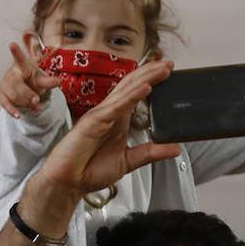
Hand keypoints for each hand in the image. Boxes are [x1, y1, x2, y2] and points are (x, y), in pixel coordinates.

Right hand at [0, 42, 60, 117]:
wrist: (24, 88)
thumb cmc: (32, 80)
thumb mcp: (42, 80)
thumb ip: (49, 81)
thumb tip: (58, 81)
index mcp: (22, 66)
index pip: (20, 59)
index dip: (16, 52)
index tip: (12, 44)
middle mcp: (12, 74)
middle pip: (18, 84)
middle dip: (28, 93)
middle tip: (37, 100)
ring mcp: (5, 84)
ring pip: (13, 95)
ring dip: (25, 102)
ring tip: (36, 106)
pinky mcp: (2, 95)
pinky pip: (5, 103)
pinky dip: (12, 110)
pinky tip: (18, 115)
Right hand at [35, 60, 181, 196]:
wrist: (69, 183)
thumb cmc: (89, 171)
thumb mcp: (128, 161)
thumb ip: (151, 153)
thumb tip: (175, 148)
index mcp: (117, 120)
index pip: (136, 94)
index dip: (151, 81)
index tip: (168, 73)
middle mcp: (109, 113)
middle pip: (132, 86)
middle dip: (151, 73)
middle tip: (168, 63)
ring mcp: (101, 115)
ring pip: (125, 90)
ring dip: (145, 78)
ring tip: (162, 69)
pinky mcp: (94, 121)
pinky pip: (116, 106)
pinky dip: (132, 95)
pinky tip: (145, 88)